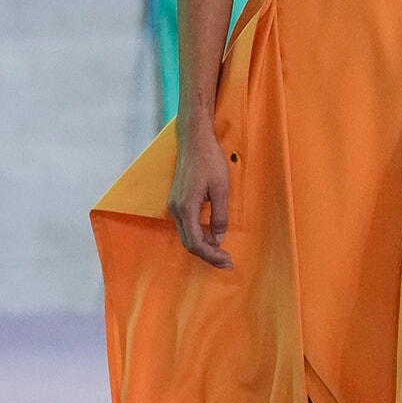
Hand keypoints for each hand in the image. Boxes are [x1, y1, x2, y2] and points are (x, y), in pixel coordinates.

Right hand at [168, 114, 232, 268]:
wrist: (194, 140)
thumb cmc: (209, 160)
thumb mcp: (221, 189)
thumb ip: (219, 216)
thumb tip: (219, 238)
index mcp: (185, 208)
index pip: (196, 243)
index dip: (212, 256)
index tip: (227, 261)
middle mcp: (175, 209)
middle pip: (189, 243)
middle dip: (208, 256)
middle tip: (227, 262)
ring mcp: (174, 205)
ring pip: (187, 235)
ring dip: (204, 247)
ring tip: (222, 252)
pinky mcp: (177, 200)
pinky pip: (186, 225)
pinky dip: (199, 235)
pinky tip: (212, 236)